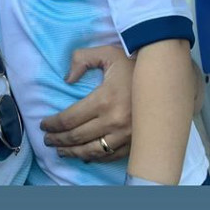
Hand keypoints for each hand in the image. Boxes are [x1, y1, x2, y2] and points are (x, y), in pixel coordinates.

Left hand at [40, 45, 133, 162]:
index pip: (69, 119)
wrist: (166, 74)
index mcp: (105, 100)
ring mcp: (126, 135)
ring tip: (61, 150)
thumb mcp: (106, 52)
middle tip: (47, 139)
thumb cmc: (134, 61)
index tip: (44, 124)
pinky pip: (110, 155)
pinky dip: (94, 157)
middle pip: (77, 137)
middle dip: (58, 140)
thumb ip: (81, 59)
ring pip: (92, 151)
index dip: (53, 124)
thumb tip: (67, 79)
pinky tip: (85, 155)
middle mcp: (115, 121)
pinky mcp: (135, 142)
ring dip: (72, 153)